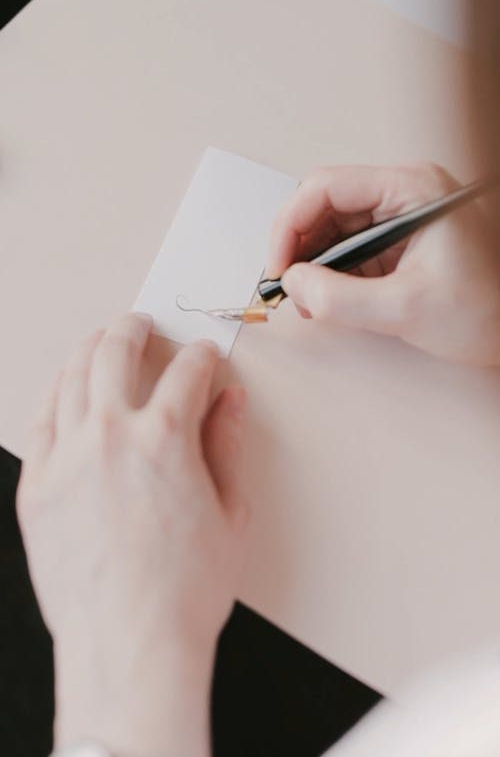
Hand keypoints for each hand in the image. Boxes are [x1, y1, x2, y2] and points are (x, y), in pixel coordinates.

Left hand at [17, 314, 248, 756]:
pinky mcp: (36, 486)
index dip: (202, 357)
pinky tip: (62, 387)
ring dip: (89, 349)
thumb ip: (229, 446)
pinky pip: (39, 420)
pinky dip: (53, 393)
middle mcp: (110, 435)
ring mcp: (66, 458)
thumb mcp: (232, 515)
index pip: (187, 372)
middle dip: (134, 329)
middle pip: (116, 353)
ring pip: (72, 378)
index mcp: (165, 438)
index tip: (205, 358)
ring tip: (99, 341)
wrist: (128, 645)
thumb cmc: (184, 591)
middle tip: (140, 324)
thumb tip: (228, 401)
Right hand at [267, 163, 499, 364]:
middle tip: (288, 285)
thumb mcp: (406, 309)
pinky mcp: (400, 238)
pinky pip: (350, 244)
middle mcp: (405, 192)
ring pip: (333, 225)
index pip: (327, 187)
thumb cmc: (486, 311)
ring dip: (312, 260)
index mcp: (413, 189)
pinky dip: (331, 269)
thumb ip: (341, 298)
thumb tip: (293, 282)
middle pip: (325, 203)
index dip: (291, 225)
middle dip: (299, 245)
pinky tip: (326, 296)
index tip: (279, 265)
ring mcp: (402, 214)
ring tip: (308, 298)